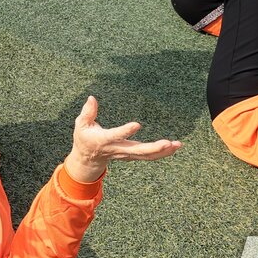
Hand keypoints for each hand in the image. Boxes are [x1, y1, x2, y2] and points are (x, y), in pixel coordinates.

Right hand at [63, 97, 181, 183]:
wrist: (87, 159)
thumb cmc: (84, 139)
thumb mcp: (80, 125)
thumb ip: (87, 112)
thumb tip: (92, 98)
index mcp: (104, 140)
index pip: (116, 136)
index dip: (125, 131)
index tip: (137, 124)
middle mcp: (117, 149)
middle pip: (137, 151)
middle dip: (153, 148)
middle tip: (167, 143)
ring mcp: (126, 154)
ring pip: (146, 156)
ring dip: (162, 151)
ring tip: (177, 144)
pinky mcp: (132, 155)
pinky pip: (148, 156)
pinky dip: (162, 153)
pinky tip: (174, 147)